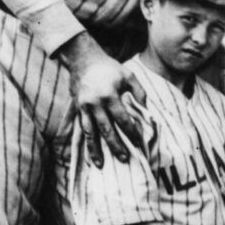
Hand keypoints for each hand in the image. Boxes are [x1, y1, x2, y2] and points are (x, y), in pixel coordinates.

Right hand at [59, 32, 146, 166]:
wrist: (83, 59)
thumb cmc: (110, 68)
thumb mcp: (128, 75)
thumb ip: (139, 92)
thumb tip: (146, 111)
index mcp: (110, 95)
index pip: (122, 119)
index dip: (131, 132)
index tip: (139, 144)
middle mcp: (95, 103)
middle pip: (107, 130)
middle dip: (116, 146)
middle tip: (125, 160)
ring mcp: (85, 107)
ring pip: (91, 133)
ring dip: (96, 150)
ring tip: (101, 165)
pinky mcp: (78, 110)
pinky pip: (83, 129)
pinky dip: (86, 142)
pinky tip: (89, 154)